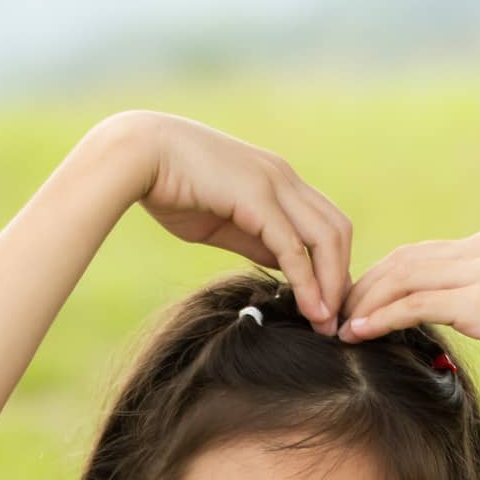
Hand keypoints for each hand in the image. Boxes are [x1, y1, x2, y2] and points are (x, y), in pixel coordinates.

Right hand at [120, 110, 351, 336]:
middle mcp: (284, 177)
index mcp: (276, 180)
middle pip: (338, 230)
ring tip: (326, 324)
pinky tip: (310, 310)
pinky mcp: (257, 197)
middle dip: (340, 278)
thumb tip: (283, 264)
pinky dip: (308, 282)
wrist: (138, 156)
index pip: (325, 224)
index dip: (332, 266)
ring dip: (331, 284)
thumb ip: (255, 240)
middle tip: (335, 320)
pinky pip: (293, 247)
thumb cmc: (170, 188)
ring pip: (328, 237)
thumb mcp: (222, 223)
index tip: (327, 305)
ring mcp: (274, 183)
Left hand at [336, 230, 479, 405]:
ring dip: (365, 303)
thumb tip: (419, 311)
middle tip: (334, 315)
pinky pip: (415, 305)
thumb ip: (464, 299)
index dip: (376, 278)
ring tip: (340, 328)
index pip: (415, 254)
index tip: (351, 304)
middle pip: (402, 261)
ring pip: (403, 279)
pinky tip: (360, 333)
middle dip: (362, 288)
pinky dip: (381, 318)